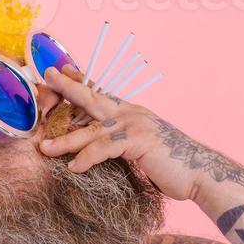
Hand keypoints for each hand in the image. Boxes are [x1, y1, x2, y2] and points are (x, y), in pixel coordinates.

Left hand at [37, 65, 199, 200]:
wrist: (199, 172)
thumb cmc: (170, 164)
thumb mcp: (141, 148)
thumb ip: (120, 142)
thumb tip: (99, 148)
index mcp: (130, 112)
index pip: (100, 92)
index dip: (79, 81)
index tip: (61, 71)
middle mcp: (130, 113)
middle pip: (92, 98)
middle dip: (67, 88)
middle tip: (46, 78)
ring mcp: (134, 126)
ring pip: (91, 129)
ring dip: (65, 140)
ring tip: (44, 147)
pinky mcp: (137, 142)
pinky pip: (104, 148)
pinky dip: (87, 158)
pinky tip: (74, 168)